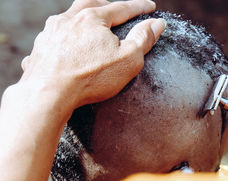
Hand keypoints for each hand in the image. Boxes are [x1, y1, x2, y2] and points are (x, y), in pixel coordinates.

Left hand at [17, 0, 164, 109]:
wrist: (48, 93)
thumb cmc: (90, 77)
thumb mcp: (128, 60)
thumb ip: (143, 39)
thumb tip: (157, 23)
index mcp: (92, 19)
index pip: (122, 8)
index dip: (139, 7)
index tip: (150, 7)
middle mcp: (68, 19)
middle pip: (90, 4)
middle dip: (106, 5)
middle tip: (116, 9)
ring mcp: (50, 33)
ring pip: (69, 17)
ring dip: (82, 18)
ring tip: (90, 25)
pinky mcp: (40, 48)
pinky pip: (53, 36)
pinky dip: (63, 36)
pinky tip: (66, 44)